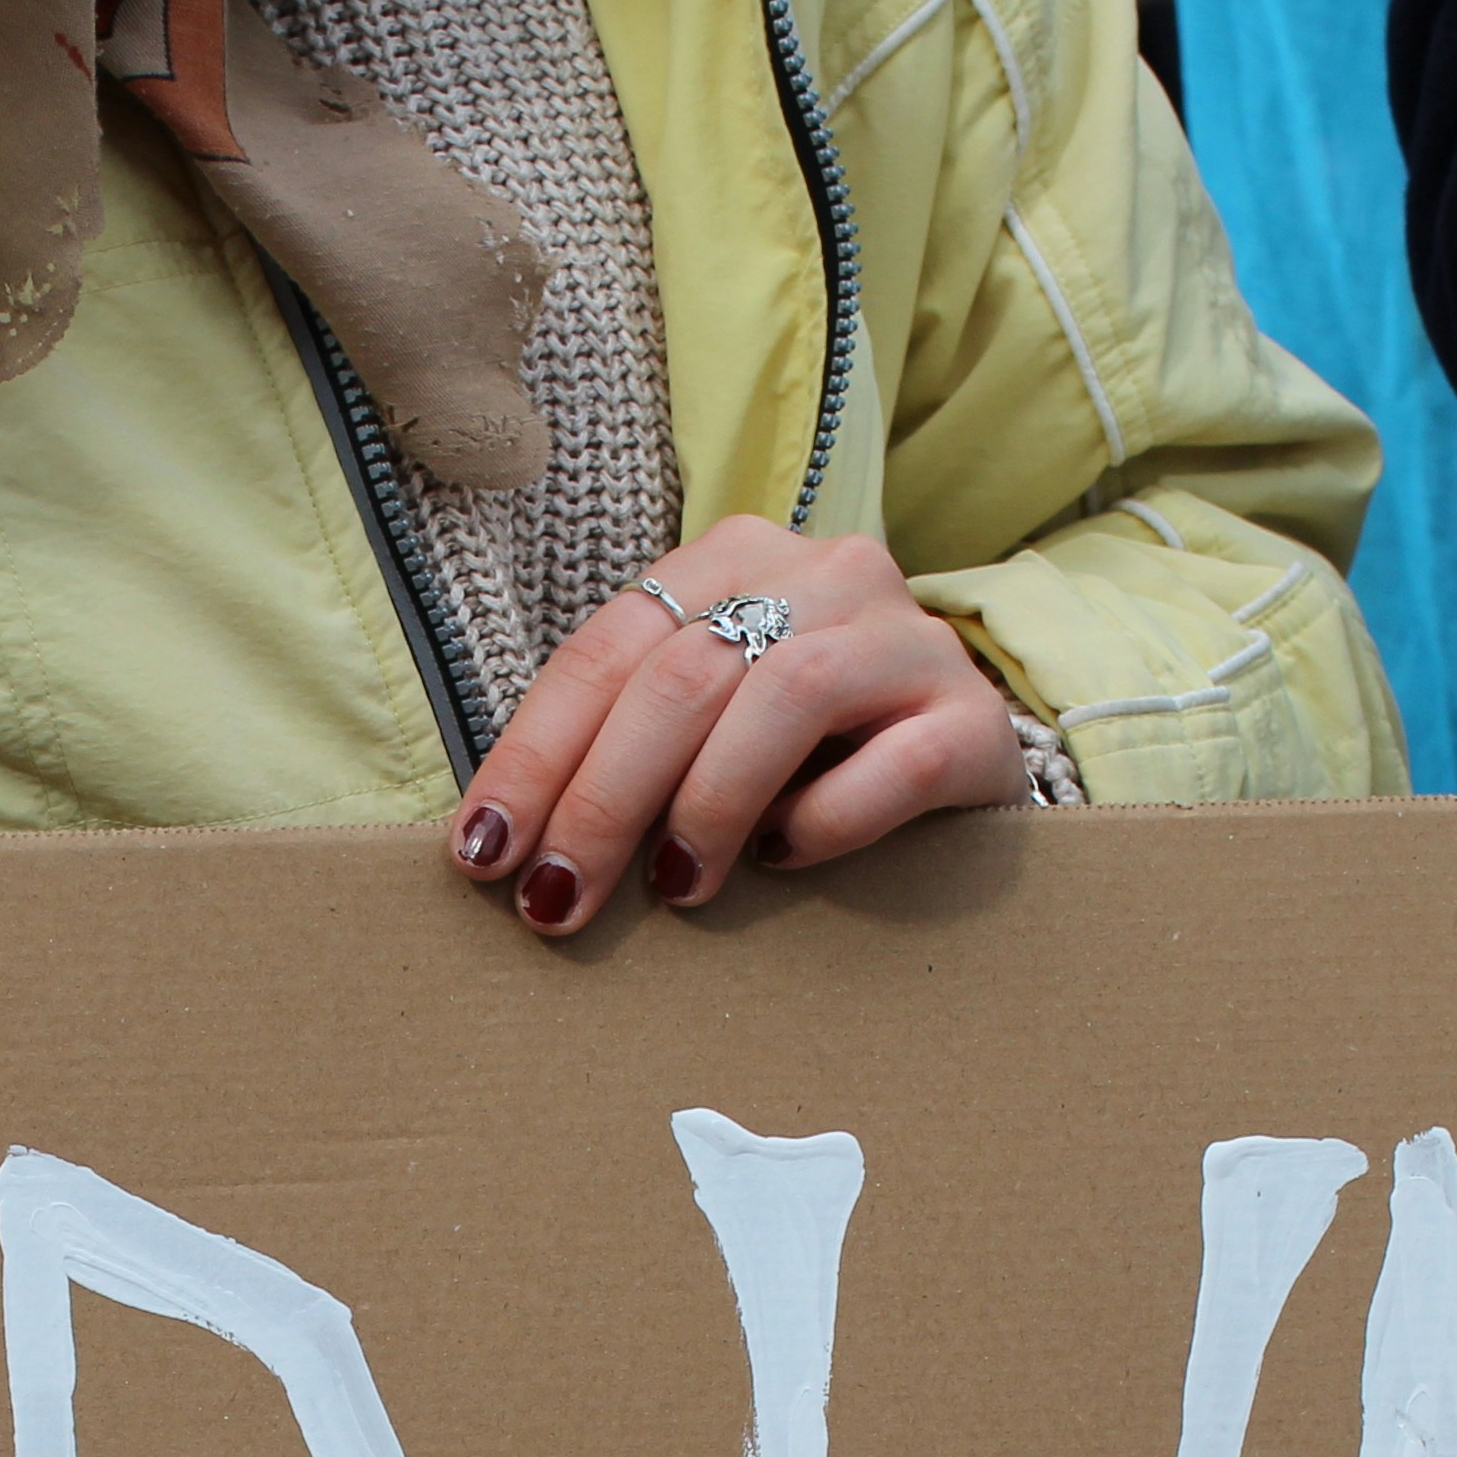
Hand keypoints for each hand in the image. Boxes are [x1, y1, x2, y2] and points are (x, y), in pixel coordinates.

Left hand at [446, 521, 1023, 934]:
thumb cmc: (802, 754)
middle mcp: (825, 574)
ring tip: (674, 888)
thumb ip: (624, 743)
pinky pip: (897, 764)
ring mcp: (909, 639)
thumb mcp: (702, 723)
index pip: (610, 649)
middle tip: (558, 897)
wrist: (962, 759)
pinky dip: (826, 818)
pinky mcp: (974, 718)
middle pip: (686, 675)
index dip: (534, 754)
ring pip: (788, 694)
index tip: (482, 852)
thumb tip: (503, 843)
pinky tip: (782, 859)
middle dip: (603, 798)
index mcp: (736, 559)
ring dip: (709, 803)